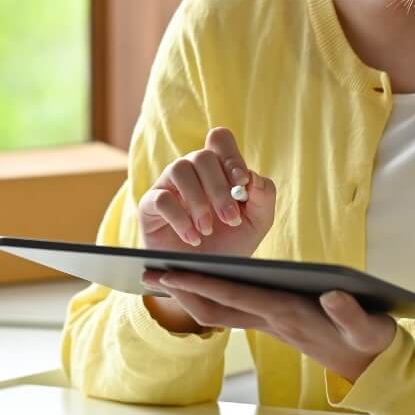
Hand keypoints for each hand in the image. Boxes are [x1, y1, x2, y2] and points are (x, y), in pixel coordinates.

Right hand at [137, 127, 275, 258]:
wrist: (204, 275)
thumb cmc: (230, 243)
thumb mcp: (258, 221)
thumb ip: (264, 195)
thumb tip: (252, 176)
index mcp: (218, 168)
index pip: (220, 139)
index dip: (231, 156)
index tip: (242, 182)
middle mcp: (192, 171)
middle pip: (203, 156)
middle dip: (219, 188)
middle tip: (230, 218)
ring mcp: (169, 185)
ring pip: (180, 168)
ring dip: (198, 201)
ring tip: (208, 230)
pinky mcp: (150, 206)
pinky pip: (161, 198)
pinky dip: (180, 219)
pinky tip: (193, 238)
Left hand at [145, 271, 397, 382]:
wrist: (373, 367)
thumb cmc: (369, 342)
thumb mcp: (368, 328)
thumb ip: (350, 313)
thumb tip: (333, 295)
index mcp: (289, 315)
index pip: (238, 296)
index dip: (203, 284)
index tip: (173, 272)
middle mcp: (273, 320)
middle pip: (216, 307)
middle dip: (181, 290)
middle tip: (148, 273)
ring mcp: (272, 323)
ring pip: (221, 310)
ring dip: (190, 294)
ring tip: (163, 277)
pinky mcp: (277, 322)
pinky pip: (235, 310)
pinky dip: (212, 296)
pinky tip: (200, 284)